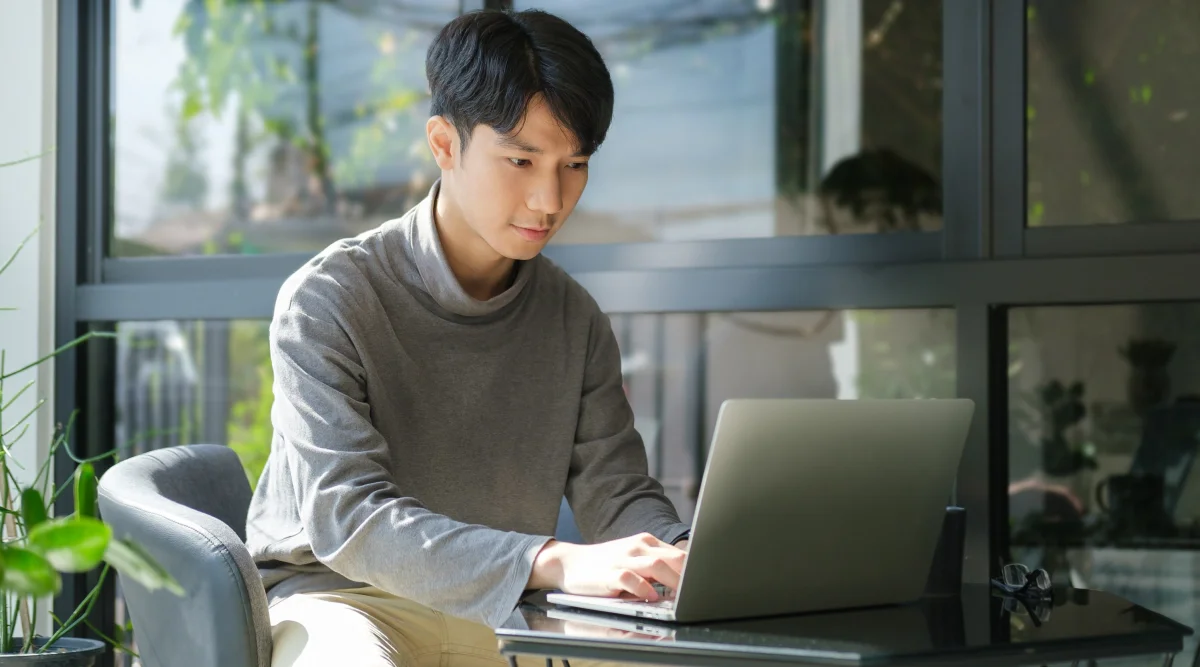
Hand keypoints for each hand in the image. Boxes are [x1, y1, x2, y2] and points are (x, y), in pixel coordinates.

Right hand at [529, 533, 686, 601]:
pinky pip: (630, 579)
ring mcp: (623, 558)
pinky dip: (643, 588)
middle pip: (673, 558)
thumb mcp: (634, 560)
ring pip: (656, 565)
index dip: (695, 570)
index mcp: (646, 542)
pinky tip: (651, 597)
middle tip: (700, 592)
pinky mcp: (609, 573)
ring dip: (672, 582)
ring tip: (682, 597)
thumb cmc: (606, 565)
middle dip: (689, 576)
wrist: (570, 563)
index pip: (679, 554)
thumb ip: (656, 567)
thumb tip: (684, 582)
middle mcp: (637, 547)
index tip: (707, 583)